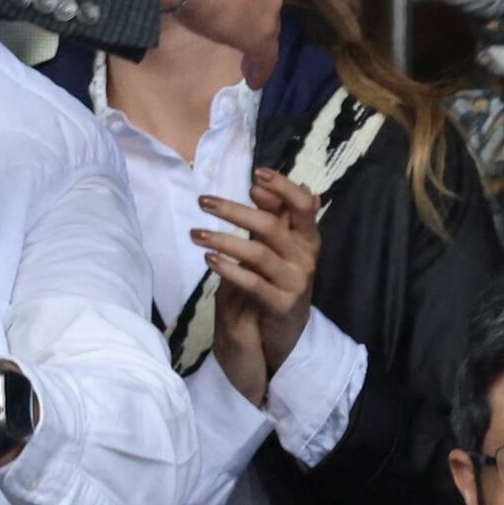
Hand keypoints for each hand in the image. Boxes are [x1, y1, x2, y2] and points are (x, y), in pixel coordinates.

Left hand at [199, 167, 322, 405]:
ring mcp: (296, 282)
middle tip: (203, 201)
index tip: (255, 174)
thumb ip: (273, 215)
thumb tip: (260, 183)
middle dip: (235, 211)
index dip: (282, 188)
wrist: (287, 330)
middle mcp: (306, 257)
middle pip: (272, 226)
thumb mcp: (279, 246)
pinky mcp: (282, 305)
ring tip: (196, 234)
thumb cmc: (279, 280)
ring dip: (224, 240)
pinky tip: (209, 260)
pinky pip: (254, 284)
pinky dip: (230, 270)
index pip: (302, 206)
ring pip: (259, 254)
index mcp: (308, 238)